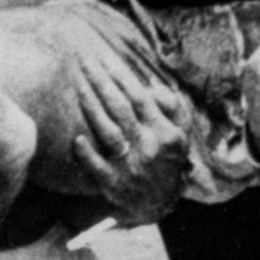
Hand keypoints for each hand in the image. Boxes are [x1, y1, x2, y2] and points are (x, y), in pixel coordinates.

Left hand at [67, 56, 190, 226]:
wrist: (160, 203)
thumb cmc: (168, 159)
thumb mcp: (182, 133)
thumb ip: (174, 106)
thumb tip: (152, 84)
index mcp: (165, 132)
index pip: (140, 96)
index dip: (121, 75)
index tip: (104, 56)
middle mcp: (149, 147)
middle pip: (121, 108)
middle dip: (101, 81)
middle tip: (85, 60)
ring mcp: (131, 165)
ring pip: (108, 130)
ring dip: (91, 106)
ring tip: (77, 84)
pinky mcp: (114, 184)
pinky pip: (98, 167)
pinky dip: (87, 154)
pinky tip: (76, 140)